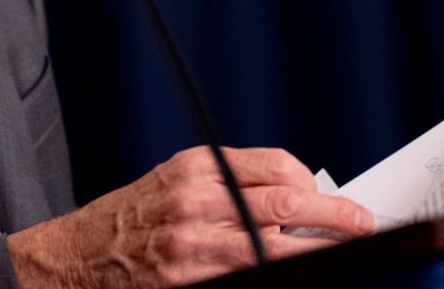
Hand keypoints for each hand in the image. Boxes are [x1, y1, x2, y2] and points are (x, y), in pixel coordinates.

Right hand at [8, 146, 373, 286]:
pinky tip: (296, 276)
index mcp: (198, 166)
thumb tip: (297, 194)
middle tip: (363, 223)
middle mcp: (197, 200)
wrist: (80, 254)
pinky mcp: (190, 282)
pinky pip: (250, 279)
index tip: (334, 197)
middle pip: (287, 206)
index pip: (278, 167)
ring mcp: (194, 245)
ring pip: (277, 249)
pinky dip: (279, 277)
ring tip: (345, 253)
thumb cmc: (134, 216)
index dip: (315, 185)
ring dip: (320, 253)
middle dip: (336, 217)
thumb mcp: (177, 178)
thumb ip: (230, 181)